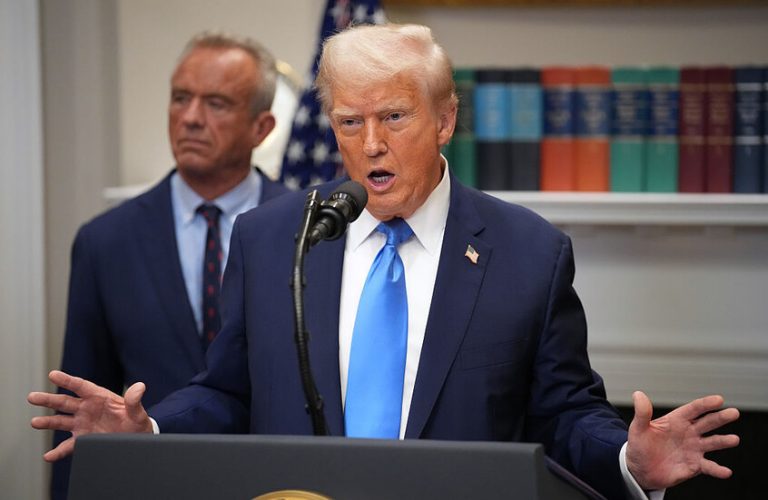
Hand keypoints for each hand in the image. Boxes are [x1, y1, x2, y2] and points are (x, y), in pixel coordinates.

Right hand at [28, 370, 153, 461]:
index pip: (81, 386)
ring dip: (48, 422)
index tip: (53, 374)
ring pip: (61, 421)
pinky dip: (58, 451)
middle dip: (48, 399)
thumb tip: (140, 387)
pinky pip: (68, 446)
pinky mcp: (83, 438)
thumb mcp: (137, 412)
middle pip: (65, 402)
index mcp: (99, 397)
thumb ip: (135, 401)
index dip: (67, 380)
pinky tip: (49, 455)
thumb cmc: (137, 422)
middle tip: (32, 397)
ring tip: (35, 422)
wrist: (137, 439)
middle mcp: (87, 409)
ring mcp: (83, 423)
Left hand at [626, 390, 739, 489]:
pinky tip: (726, 471)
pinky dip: (717, 469)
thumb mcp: (638, 429)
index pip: (694, 409)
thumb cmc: (640, 446)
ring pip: (712, 443)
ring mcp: (693, 449)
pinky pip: (708, 467)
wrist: (640, 469)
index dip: (706, 404)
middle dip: (720, 417)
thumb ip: (642, 413)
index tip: (719, 399)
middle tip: (734, 413)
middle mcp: (689, 433)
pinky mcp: (695, 465)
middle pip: (707, 423)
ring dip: (723, 441)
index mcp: (677, 420)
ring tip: (734, 439)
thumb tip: (638, 394)